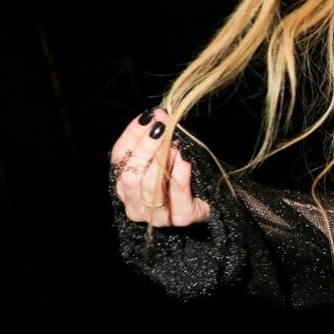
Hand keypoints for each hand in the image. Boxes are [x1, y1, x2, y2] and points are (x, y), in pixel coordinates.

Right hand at [110, 107, 210, 226]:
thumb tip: (158, 116)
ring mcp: (156, 215)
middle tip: (162, 125)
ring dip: (162, 160)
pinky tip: (186, 160)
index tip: (149, 116)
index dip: (132, 134)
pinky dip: (180, 175)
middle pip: (130, 174)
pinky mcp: (181, 218)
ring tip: (175, 142)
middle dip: (146, 146)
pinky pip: (177, 195)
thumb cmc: (184, 174)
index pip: (119, 157)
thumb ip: (158, 140)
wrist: (214, 200)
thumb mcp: (166, 155)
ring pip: (150, 186)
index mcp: (125, 185)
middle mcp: (134, 203)